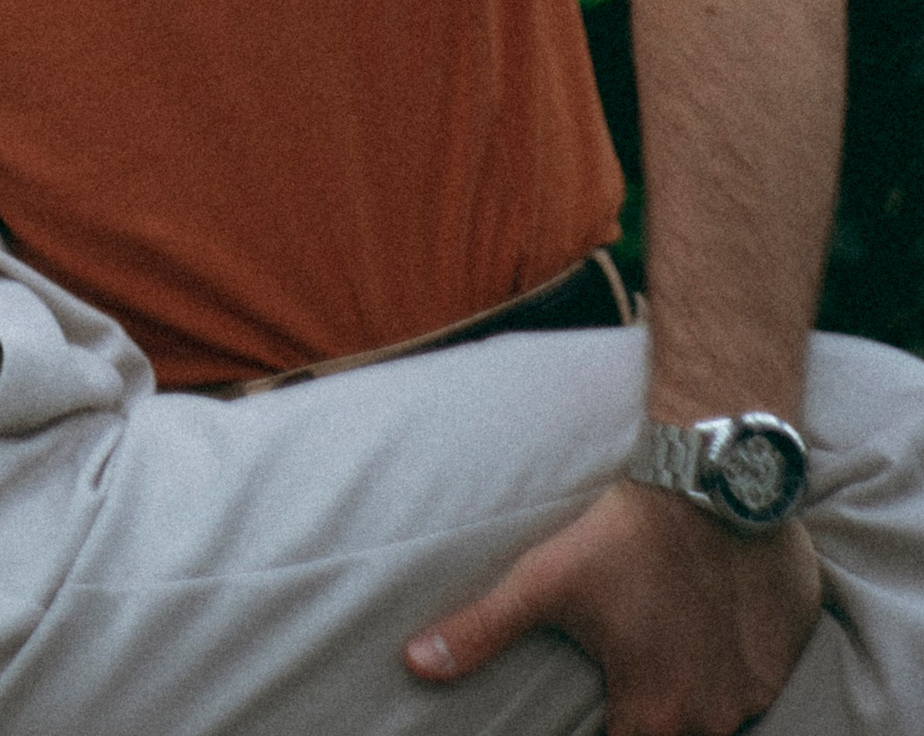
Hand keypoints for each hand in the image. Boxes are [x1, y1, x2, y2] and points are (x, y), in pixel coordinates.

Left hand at [405, 481, 821, 733]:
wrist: (713, 487)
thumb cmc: (622, 537)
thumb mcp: (543, 581)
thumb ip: (480, 630)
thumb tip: (414, 665)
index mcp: (651, 714)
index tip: (592, 718)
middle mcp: (710, 722)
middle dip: (644, 721)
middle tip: (625, 677)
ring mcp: (755, 696)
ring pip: (718, 726)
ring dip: (688, 702)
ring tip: (661, 653)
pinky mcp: (784, 664)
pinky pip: (756, 693)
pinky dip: (729, 677)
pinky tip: (705, 639)